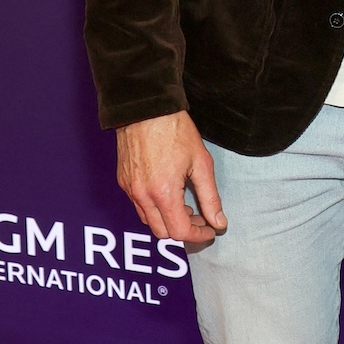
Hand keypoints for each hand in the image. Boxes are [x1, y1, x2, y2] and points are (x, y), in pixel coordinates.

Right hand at [115, 111, 226, 245]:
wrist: (146, 109)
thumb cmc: (174, 131)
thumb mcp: (201, 164)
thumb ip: (210, 197)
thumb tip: (219, 222)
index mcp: (163, 193)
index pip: (179, 232)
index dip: (198, 235)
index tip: (209, 229)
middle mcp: (142, 195)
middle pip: (162, 232)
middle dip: (183, 229)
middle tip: (200, 218)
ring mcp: (130, 189)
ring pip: (148, 221)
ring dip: (167, 220)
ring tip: (184, 205)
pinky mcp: (124, 181)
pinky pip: (138, 205)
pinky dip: (154, 208)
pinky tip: (168, 193)